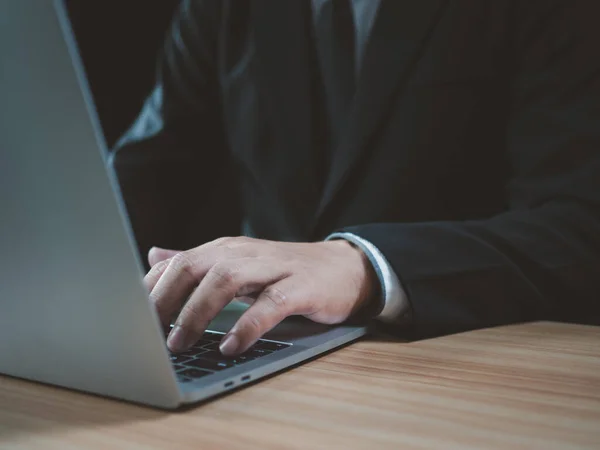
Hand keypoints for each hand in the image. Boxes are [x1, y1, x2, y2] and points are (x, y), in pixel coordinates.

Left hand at [145, 237, 375, 354]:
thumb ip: (197, 262)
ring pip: (226, 279)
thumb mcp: (238, 264)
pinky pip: (270, 304)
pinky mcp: (300, 286)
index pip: (178, 262)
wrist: (344, 268)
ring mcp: (274, 267)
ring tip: (180, 343)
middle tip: (149, 334)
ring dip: (198, 312)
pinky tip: (230, 346)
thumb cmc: (286, 271)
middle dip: (167, 300)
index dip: (151, 290)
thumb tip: (154, 255)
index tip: (131, 319)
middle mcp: (245, 253)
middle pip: (195, 266)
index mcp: (227, 249)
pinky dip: (247, 326)